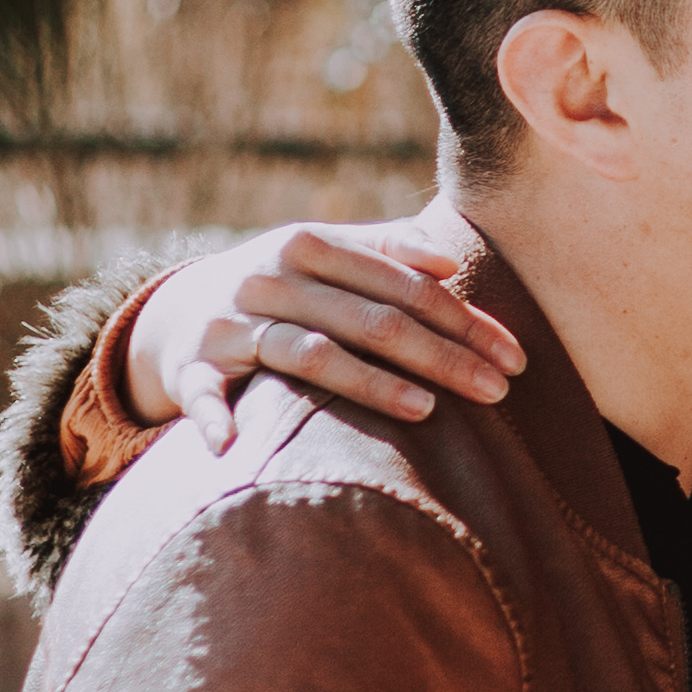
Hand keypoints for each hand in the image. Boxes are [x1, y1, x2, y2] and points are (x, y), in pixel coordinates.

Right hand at [123, 220, 521, 450]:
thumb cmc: (282, 286)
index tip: (514, 357)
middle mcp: (273, 279)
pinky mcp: (194, 367)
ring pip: (310, 354)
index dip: (464, 320)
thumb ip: (387, 250)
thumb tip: (450, 262)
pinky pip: (204, 395)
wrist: (178, 312)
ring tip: (426, 411)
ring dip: (368, 384)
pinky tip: (234, 446)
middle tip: (498, 391)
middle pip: (372, 321)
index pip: (405, 286)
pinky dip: (214, 418)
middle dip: (441, 356)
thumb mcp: (326, 256)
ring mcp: (233, 323)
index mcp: (312, 245)